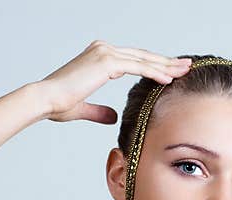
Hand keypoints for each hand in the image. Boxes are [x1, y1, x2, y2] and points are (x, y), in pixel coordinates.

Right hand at [34, 40, 190, 123]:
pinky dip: (153, 72)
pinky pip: (137, 67)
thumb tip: (114, 117)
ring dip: (166, 66)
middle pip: (143, 56)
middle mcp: (103, 49)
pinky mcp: (106, 62)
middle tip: (186, 66)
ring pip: (143, 59)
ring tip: (184, 71)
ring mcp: (105, 53)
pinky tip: (168, 79)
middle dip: (166, 62)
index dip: (154, 65)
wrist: (45, 100)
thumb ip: (100, 111)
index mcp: (99, 56)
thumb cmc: (58, 104)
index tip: (171, 71)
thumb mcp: (84, 107)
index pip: (134, 59)